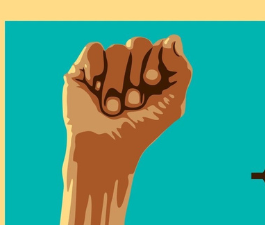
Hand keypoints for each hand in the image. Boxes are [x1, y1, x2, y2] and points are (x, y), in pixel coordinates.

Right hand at [63, 36, 191, 174]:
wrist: (107, 146)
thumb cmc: (141, 130)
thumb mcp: (172, 104)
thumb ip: (181, 71)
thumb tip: (173, 38)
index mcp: (155, 74)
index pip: (161, 46)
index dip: (157, 60)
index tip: (152, 83)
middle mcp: (131, 68)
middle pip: (139, 43)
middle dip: (138, 72)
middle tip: (135, 101)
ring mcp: (107, 67)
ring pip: (117, 50)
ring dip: (118, 83)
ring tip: (114, 108)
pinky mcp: (83, 68)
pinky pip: (94, 49)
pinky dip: (97, 71)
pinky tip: (95, 91)